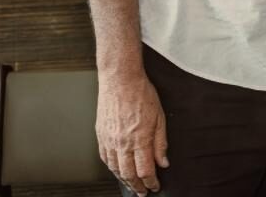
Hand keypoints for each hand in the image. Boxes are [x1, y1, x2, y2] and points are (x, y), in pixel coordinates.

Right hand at [95, 71, 168, 194]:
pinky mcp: (101, 136)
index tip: (155, 186)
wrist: (120, 80)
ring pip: (115, 169)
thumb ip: (161, 142)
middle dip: (137, 186)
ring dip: (124, 180)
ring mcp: (109, 140)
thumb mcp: (160, 116)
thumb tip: (164, 161)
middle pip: (129, 174)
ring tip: (131, 185)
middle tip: (142, 192)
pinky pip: (105, 158)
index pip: (145, 170)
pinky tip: (117, 170)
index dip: (151, 182)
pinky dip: (111, 169)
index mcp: (139, 139)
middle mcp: (122, 143)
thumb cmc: (141, 93)